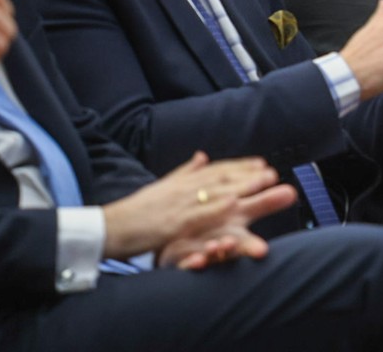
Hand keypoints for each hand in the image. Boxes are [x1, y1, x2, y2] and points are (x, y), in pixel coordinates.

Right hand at [102, 152, 296, 267]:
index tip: (262, 164)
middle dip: (248, 174)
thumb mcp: (162, 188)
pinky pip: (197, 215)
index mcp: (181, 183)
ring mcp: (178, 205)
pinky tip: (233, 203)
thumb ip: (184, 172)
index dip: (240, 167)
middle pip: (220, 178)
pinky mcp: (171, 224)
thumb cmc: (136, 212)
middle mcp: (182, 189)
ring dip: (241, 185)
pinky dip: (216, 207)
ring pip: (214, 193)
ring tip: (264, 181)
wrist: (109, 228)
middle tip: (272, 172)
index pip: (215, 171)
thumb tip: (201, 155)